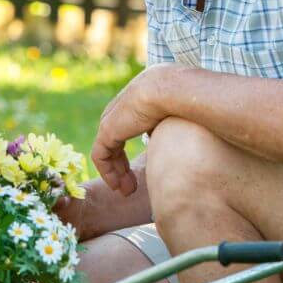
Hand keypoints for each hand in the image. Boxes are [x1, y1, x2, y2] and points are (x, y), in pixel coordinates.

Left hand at [92, 64, 172, 196]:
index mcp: (134, 103)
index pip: (125, 130)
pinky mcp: (107, 129)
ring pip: (108, 151)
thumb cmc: (181, 101)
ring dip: (116, 173)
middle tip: (131, 187)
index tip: (140, 170)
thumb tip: (170, 146)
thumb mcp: (173, 119)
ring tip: (126, 191)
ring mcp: (112, 119)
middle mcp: (120, 109)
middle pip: (115, 142)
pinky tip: (117, 186)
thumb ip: (167, 131)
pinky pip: (101, 156)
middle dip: (122, 166)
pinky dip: (108, 172)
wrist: (170, 90)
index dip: (131, 152)